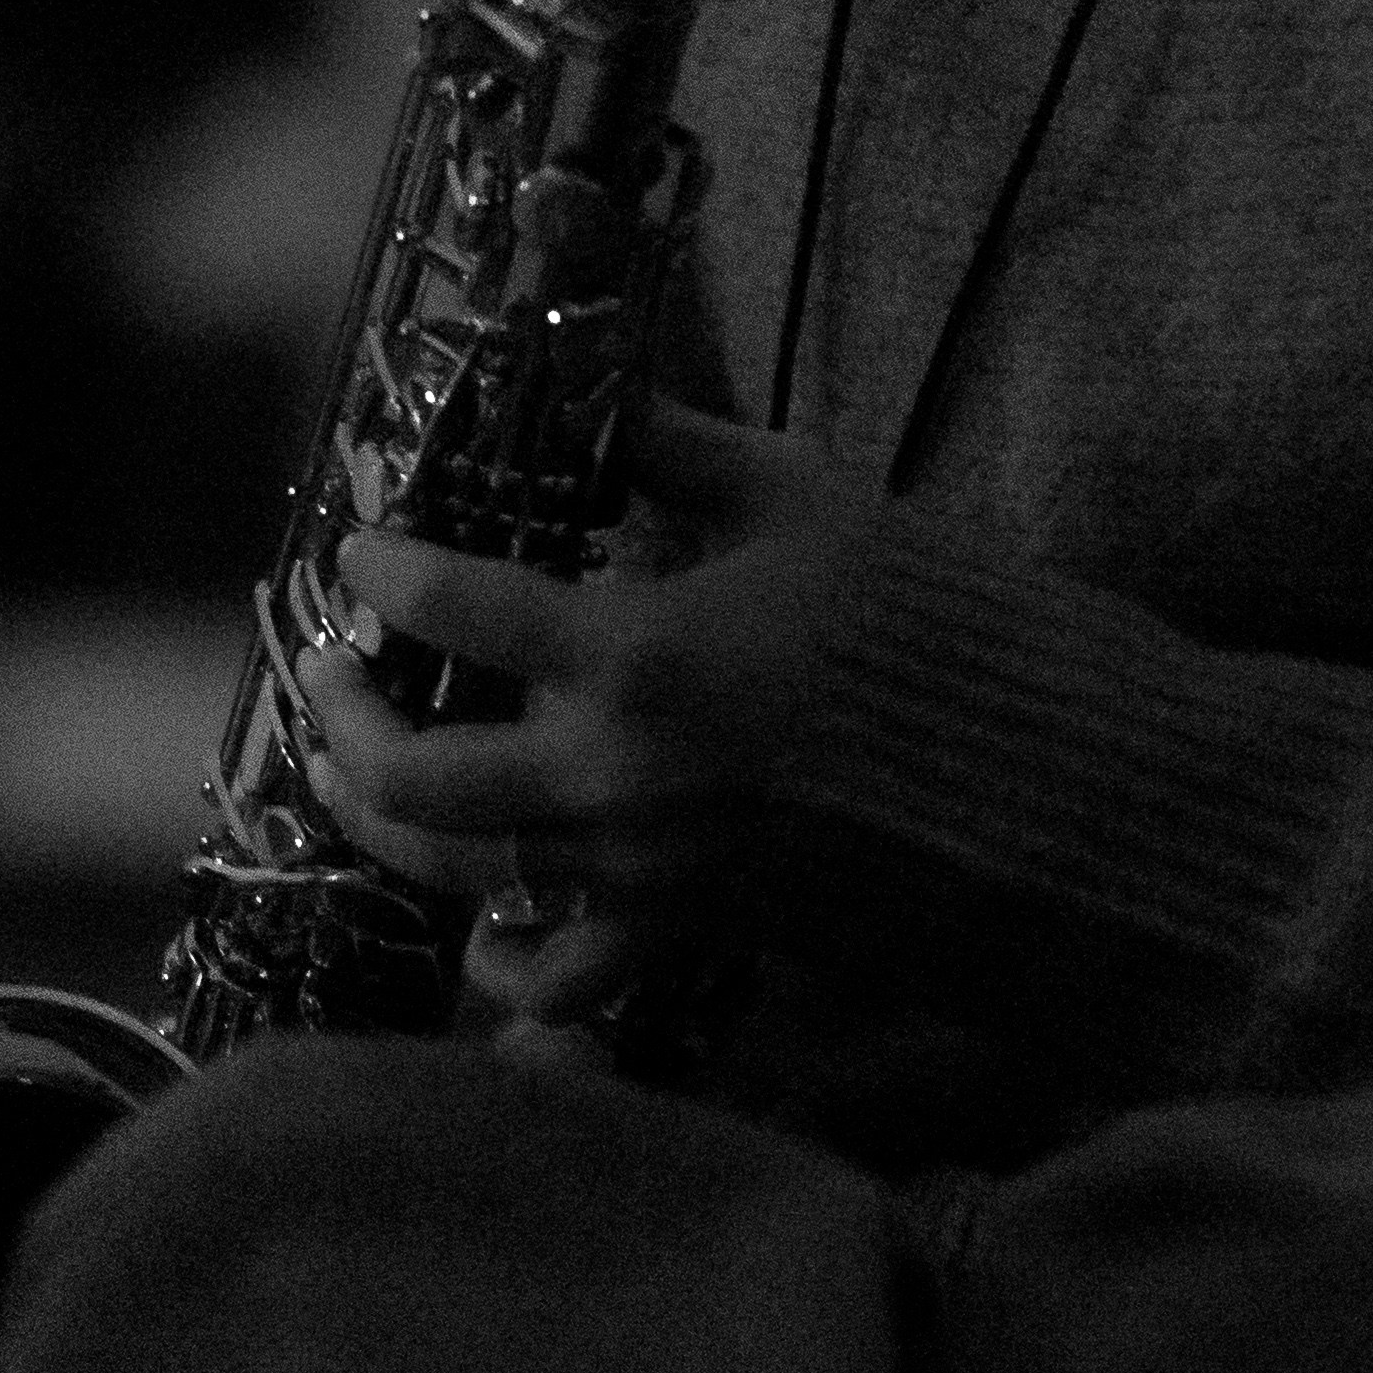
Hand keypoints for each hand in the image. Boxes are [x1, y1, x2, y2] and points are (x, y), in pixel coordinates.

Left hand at [299, 401, 875, 1026]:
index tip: (361, 553)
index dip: (385, 570)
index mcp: (638, 651)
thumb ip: (670, 446)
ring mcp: (644, 871)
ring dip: (380, 819)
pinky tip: (479, 925)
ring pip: (456, 872)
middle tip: (328, 668)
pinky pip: (558, 981)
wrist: (1043, 775)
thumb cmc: (927, 616)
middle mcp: (616, 777)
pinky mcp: (686, 932)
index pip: (454, 605)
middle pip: (410, 774)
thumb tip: (588, 390)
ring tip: (350, 769)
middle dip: (343, 717)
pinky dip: (501, 966)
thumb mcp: (800, 496)